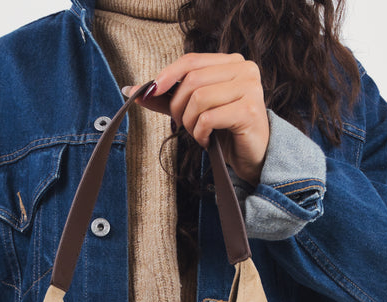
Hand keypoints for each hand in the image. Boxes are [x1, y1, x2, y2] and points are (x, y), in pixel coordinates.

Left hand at [122, 52, 269, 185]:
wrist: (252, 157)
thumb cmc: (225, 130)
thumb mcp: (194, 110)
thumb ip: (168, 98)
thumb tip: (133, 90)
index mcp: (231, 62)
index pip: (192, 60)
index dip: (167, 75)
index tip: (148, 91)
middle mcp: (244, 69)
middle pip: (193, 81)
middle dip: (178, 107)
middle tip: (182, 125)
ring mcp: (249, 89)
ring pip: (199, 99)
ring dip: (190, 123)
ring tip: (198, 134)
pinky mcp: (249, 111)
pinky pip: (209, 118)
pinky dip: (201, 134)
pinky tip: (207, 141)